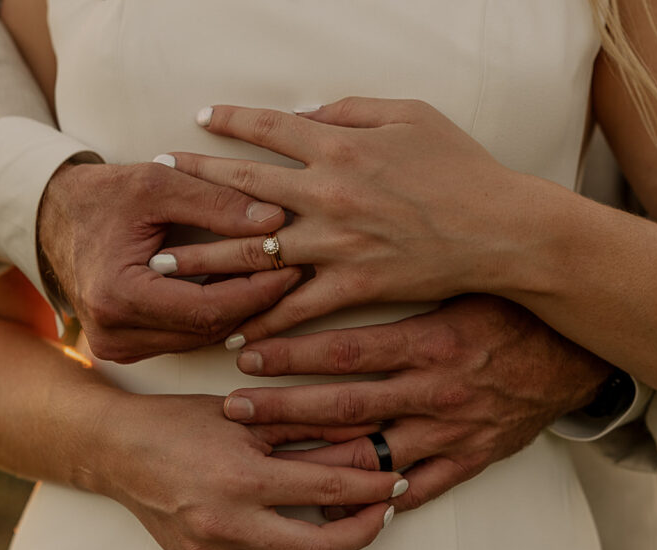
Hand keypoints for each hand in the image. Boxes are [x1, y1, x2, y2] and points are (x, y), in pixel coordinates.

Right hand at [38, 160, 299, 360]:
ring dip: (241, 311)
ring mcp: (117, 346)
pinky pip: (184, 338)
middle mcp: (114, 333)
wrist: (51, 217)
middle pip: (209, 330)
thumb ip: (215, 201)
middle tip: (296, 270)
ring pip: (201, 339)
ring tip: (277, 277)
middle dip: (257, 301)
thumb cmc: (103, 195)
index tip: (293, 265)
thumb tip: (276, 219)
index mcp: (118, 295)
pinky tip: (241, 289)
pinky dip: (215, 315)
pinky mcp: (125, 348)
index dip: (257, 290)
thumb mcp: (158, 183)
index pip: (208, 308)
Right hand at [100, 392, 406, 549]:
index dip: (372, 490)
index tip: (396, 484)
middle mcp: (229, 523)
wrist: (116, 447)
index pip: (329, 491)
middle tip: (388, 520)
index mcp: (244, 476)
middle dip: (364, 537)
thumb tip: (363, 439)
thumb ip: (307, 428)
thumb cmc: (178, 422)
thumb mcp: (247, 415)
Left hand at [155, 97, 527, 342]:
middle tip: (155, 181)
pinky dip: (264, 320)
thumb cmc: (463, 167)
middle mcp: (328, 193)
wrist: (501, 229)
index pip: (269, 128)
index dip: (230, 120)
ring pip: (257, 251)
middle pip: (243, 186)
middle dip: (194, 181)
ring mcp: (337, 243)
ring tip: (164, 264)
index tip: (199, 119)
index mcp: (341, 145)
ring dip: (205, 257)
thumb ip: (352, 109)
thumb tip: (306, 114)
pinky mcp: (355, 285)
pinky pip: (298, 307)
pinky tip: (234, 331)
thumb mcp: (412, 114)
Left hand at [220, 295, 609, 511]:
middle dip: (283, 411)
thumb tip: (339, 243)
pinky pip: (419, 491)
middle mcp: (436, 392)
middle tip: (233, 410)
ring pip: (372, 457)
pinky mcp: (471, 460)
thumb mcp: (461, 281)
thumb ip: (402, 272)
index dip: (290, 354)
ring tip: (266, 463)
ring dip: (315, 461)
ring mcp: (453, 432)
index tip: (244, 352)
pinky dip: (377, 504)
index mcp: (432, 342)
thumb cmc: (513, 308)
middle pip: (344, 408)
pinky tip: (335, 509)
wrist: (579, 352)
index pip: (345, 351)